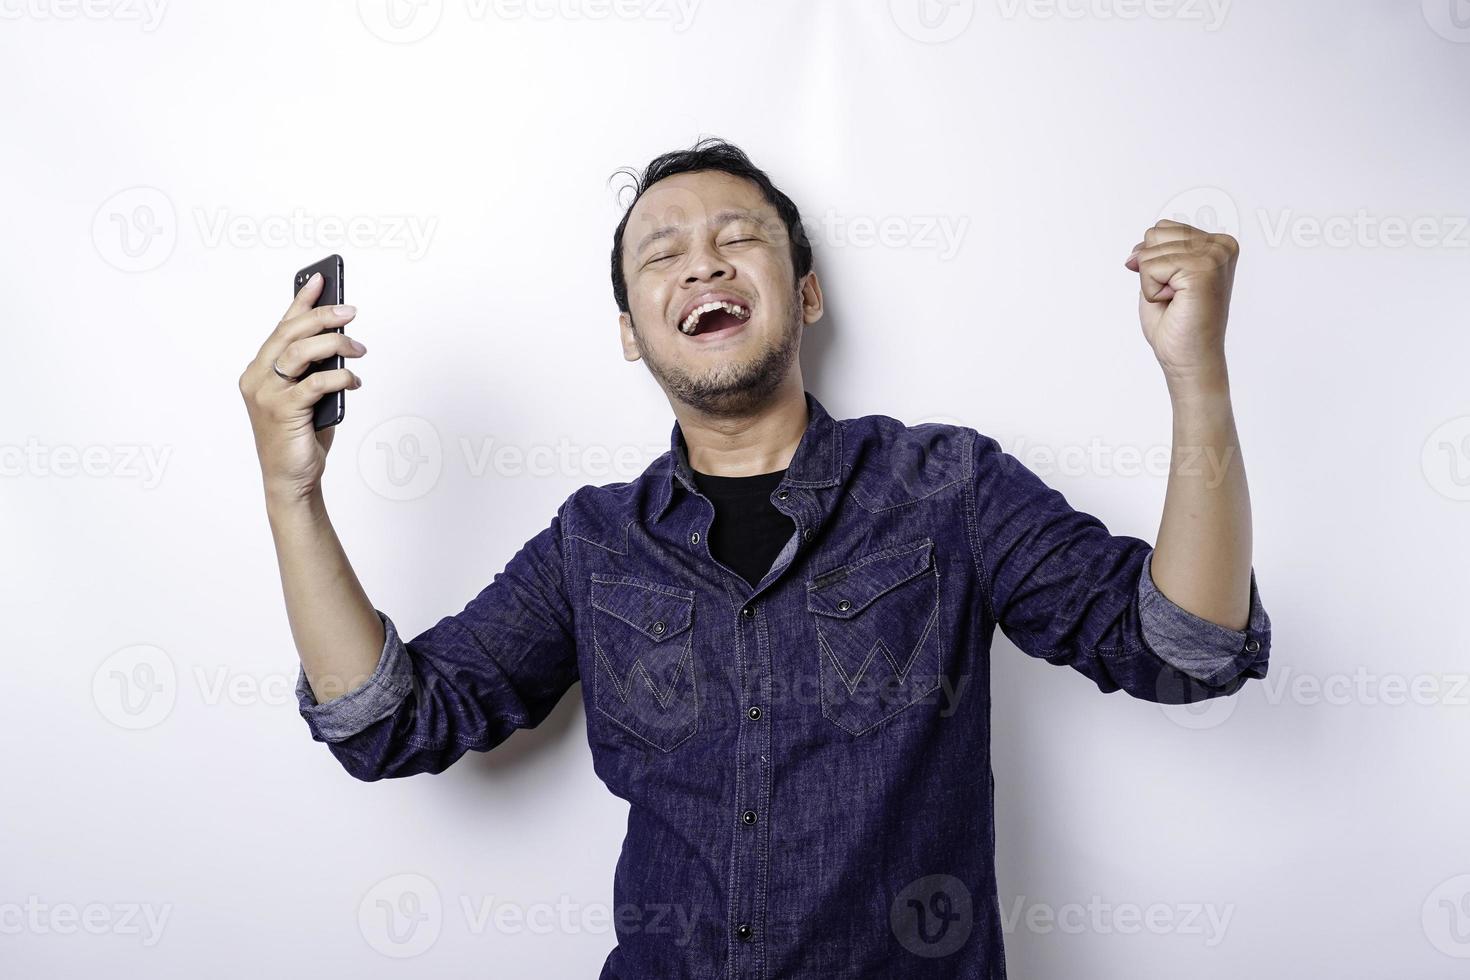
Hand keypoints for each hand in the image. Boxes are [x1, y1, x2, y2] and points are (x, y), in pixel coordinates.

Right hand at [238, 272, 364, 500]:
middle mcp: (257, 378)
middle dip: (323, 316)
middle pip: (290, 333)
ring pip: (301, 352)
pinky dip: (340, 377)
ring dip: (335, 344)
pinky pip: (315, 383)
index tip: (320, 279)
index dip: (301, 300)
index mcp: (259, 370)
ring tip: (358, 348)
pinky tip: (353, 380)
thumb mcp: (307, 395)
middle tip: (350, 312)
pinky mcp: (283, 411)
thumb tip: (340, 342)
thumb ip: (314, 369)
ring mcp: (267, 394)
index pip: (282, 326)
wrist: (290, 479)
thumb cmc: (299, 436)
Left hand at [1124, 219, 1238, 389]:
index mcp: (1217, 243)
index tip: (1173, 286)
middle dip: (1151, 268)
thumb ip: (1155, 253)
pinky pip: (1150, 266)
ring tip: (1176, 300)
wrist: (1189, 358)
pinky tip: (1175, 303)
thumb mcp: (1161, 278)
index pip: (1162, 228)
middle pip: (1155, 233)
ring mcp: (1215, 255)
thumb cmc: (1177, 323)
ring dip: (1151, 281)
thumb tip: (1136, 251)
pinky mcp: (1203, 269)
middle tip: (1174, 296)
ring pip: (1151, 249)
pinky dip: (1152, 290)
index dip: (1152, 259)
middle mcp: (1221, 245)